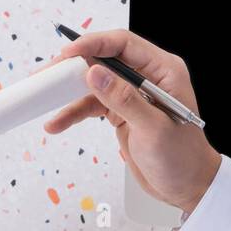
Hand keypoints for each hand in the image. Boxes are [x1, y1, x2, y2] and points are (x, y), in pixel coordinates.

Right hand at [44, 30, 220, 214]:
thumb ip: (123, 98)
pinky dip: (73, 113)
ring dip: (67, 93)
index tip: (66, 54)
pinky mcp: (120, 110)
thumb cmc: (182, 158)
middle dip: (73, 67)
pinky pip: (91, 105)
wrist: (186, 186)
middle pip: (102, 59)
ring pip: (92, 82)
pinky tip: (57, 123)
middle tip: (47, 75)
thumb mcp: (153, 128)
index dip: (93, 44)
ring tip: (44, 99)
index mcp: (163, 71)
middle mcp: (147, 77)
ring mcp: (131, 93)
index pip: (123, 45)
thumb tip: (95, 73)